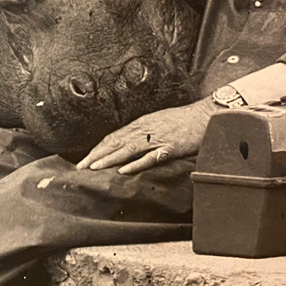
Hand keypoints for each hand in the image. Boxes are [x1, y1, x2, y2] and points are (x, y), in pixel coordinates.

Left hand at [76, 98, 220, 174]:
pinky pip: (150, 157)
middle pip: (115, 142)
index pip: (113, 137)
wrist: (205, 115)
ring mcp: (157, 138)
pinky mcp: (170, 147)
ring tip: (94, 168)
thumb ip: (143, 132)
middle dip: (96, 155)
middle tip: (80, 167)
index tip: (85, 159)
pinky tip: (123, 171)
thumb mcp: (158, 122)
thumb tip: (127, 142)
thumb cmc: (183, 120)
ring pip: (127, 150)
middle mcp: (145, 129)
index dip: (98, 148)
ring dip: (109, 159)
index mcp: (141, 124)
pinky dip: (135, 164)